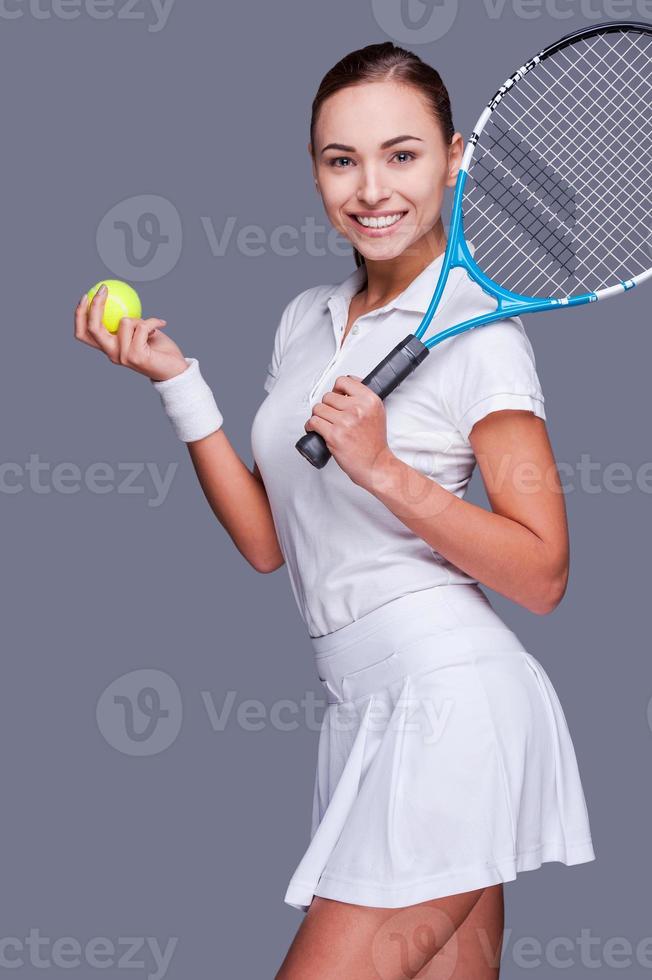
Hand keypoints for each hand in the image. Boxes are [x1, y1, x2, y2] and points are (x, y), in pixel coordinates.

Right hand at [74, 285, 187, 381]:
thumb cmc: (158, 349)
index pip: (83, 334)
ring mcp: (123, 356)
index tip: (85, 296)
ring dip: (140, 318)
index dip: (79, 314)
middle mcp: (112, 354)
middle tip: (103, 289)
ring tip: (151, 325)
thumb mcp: (139, 332)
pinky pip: (142, 326)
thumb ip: (127, 322)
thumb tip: (118, 298)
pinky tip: (161, 324)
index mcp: (109, 349)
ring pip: (124, 322)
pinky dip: (153, 321)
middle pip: (92, 328)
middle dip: (95, 305)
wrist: (175, 370)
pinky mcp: (136, 356)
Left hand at [304, 374, 394, 488]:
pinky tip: (316, 429)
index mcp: (370, 400)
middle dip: (327, 406)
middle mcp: (358, 409)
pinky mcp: (334, 435)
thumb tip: (347, 384)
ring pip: (318, 408)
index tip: (336, 396)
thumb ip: (363, 398)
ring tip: (323, 424)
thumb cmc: (374, 443)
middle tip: (331, 417)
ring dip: (318, 416)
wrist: (375, 465)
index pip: (343, 381)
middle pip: (328, 396)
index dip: (336, 389)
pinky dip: (311, 426)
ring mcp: (345, 421)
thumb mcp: (377, 413)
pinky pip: (313, 422)